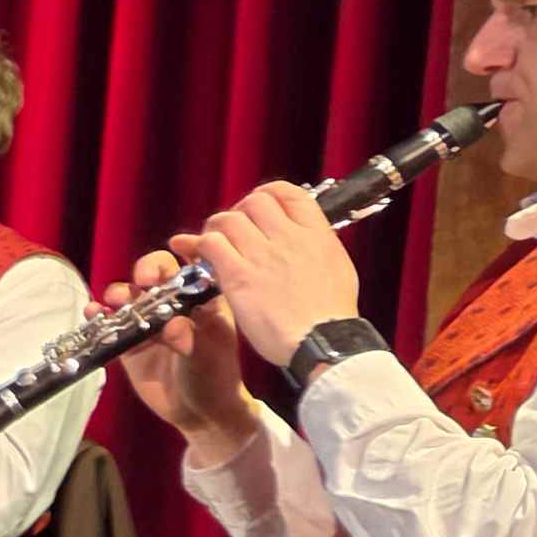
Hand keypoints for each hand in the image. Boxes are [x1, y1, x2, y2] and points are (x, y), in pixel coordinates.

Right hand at [111, 246, 250, 443]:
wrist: (199, 413)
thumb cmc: (214, 378)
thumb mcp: (208, 356)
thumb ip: (191, 338)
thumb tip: (171, 325)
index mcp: (201, 299)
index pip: (189, 266)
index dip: (180, 255)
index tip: (173, 257)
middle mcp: (172, 304)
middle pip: (154, 272)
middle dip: (146, 270)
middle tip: (143, 282)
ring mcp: (147, 321)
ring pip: (129, 294)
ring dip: (119, 292)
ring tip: (116, 302)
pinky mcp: (127, 341)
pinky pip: (109, 323)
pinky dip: (98, 315)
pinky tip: (93, 313)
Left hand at [192, 182, 360, 370]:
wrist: (323, 343)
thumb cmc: (331, 315)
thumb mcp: (337, 268)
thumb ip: (317, 246)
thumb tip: (304, 236)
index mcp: (316, 234)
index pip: (288, 193)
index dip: (267, 194)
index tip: (258, 206)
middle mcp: (288, 238)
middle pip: (254, 201)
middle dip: (239, 211)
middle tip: (233, 230)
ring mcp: (263, 255)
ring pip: (228, 220)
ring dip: (215, 229)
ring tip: (212, 244)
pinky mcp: (239, 276)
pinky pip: (211, 245)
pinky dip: (201, 246)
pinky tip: (199, 257)